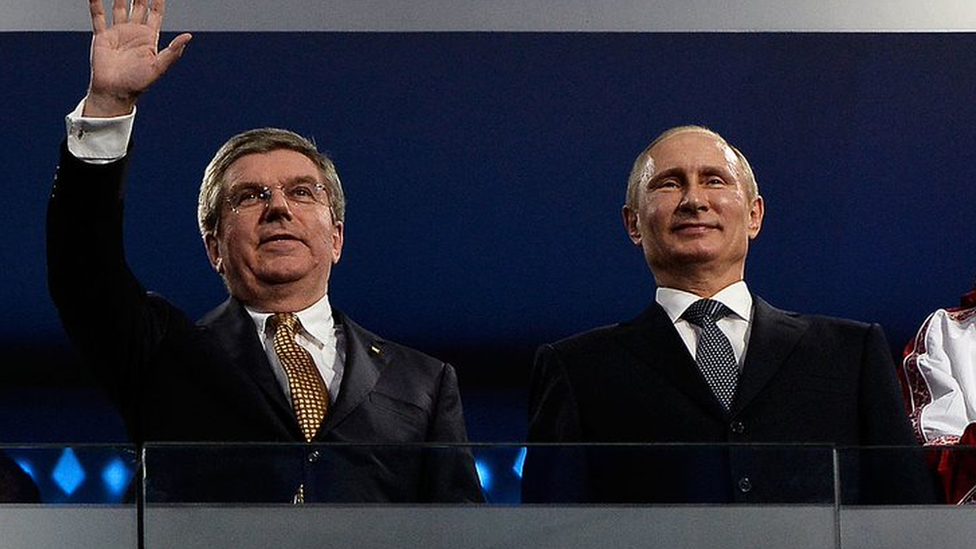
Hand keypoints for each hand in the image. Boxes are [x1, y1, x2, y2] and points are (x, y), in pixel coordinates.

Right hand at [83, 0, 191, 116]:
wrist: (115, 92)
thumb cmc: (138, 83)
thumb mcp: (158, 67)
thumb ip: (173, 52)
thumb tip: (188, 37)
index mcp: (148, 38)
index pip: (155, 13)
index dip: (157, 1)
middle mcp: (134, 32)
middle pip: (137, 6)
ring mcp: (118, 33)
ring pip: (119, 7)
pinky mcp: (102, 37)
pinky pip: (98, 18)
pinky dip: (96, 6)